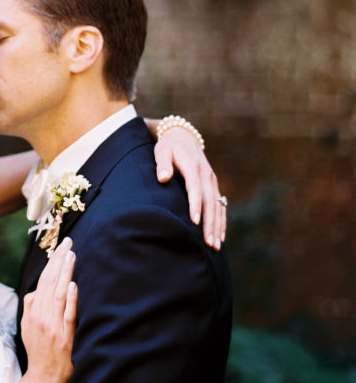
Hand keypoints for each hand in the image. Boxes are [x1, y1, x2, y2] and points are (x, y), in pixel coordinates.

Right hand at [21, 238, 77, 382]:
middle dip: (59, 260)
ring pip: (57, 294)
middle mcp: (41, 315)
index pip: (43, 280)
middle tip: (68, 242)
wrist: (43, 378)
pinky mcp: (63, 337)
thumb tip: (36, 289)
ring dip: (64, 273)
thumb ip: (30, 306)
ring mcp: (52, 326)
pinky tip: (72, 285)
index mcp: (33, 311)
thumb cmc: (38, 350)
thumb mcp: (27, 326)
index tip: (60, 247)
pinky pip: (66, 315)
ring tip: (71, 255)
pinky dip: (69, 299)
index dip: (52, 263)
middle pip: (49, 282)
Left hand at [153, 128, 226, 249]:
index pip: (195, 188)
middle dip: (210, 223)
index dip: (195, 205)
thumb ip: (162, 164)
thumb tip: (163, 177)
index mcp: (193, 166)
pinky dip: (221, 221)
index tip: (194, 222)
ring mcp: (212, 181)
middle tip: (208, 243)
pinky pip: (220, 205)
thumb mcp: (162, 151)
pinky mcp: (214, 185)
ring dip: (217, 226)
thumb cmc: (168, 147)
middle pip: (210, 202)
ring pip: (218, 206)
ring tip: (215, 246)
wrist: (183, 137)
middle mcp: (206, 174)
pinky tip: (220, 237)